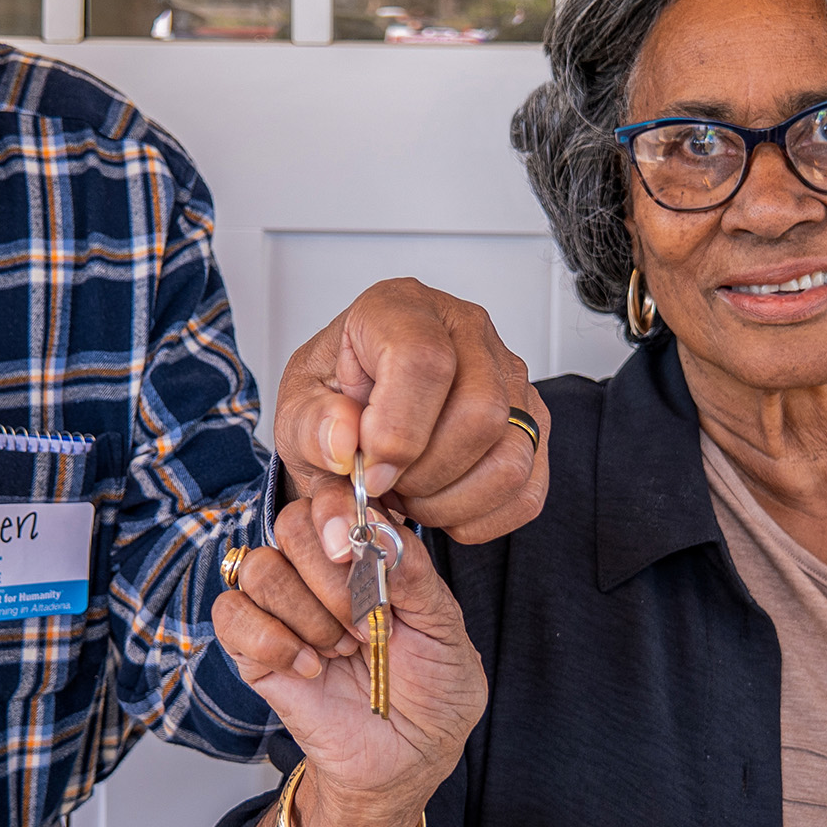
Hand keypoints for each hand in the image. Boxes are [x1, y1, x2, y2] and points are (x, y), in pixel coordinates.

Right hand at [213, 500, 483, 826]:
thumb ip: (415, 575)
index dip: (339, 514)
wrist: (408, 759)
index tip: (359, 552)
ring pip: (259, 568)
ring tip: (343, 651)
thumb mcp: (446, 630)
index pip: (333, 495)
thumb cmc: (433, 690)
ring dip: (308, 615)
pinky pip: (231, 615)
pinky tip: (311, 668)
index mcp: (367, 550)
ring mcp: (282, 608)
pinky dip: (273, 640)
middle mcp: (319, 569)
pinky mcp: (253, 649)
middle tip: (365, 623)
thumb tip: (376, 532)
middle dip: (330, 576)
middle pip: (291, 522)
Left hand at [271, 278, 548, 547]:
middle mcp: (467, 332)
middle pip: (479, 413)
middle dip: (425, 474)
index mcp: (402, 309)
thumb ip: (310, 429)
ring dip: (451, 501)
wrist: (360, 414)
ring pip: (510, 457)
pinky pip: (527, 490)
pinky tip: (441, 503)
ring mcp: (509, 378)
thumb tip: (343, 449)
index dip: (398, 431)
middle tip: (388, 484)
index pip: (425, 361)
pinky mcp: (531, 425)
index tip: (371, 469)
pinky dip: (478, 517)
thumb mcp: (296, 410)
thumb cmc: (335, 399)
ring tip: (411, 493)